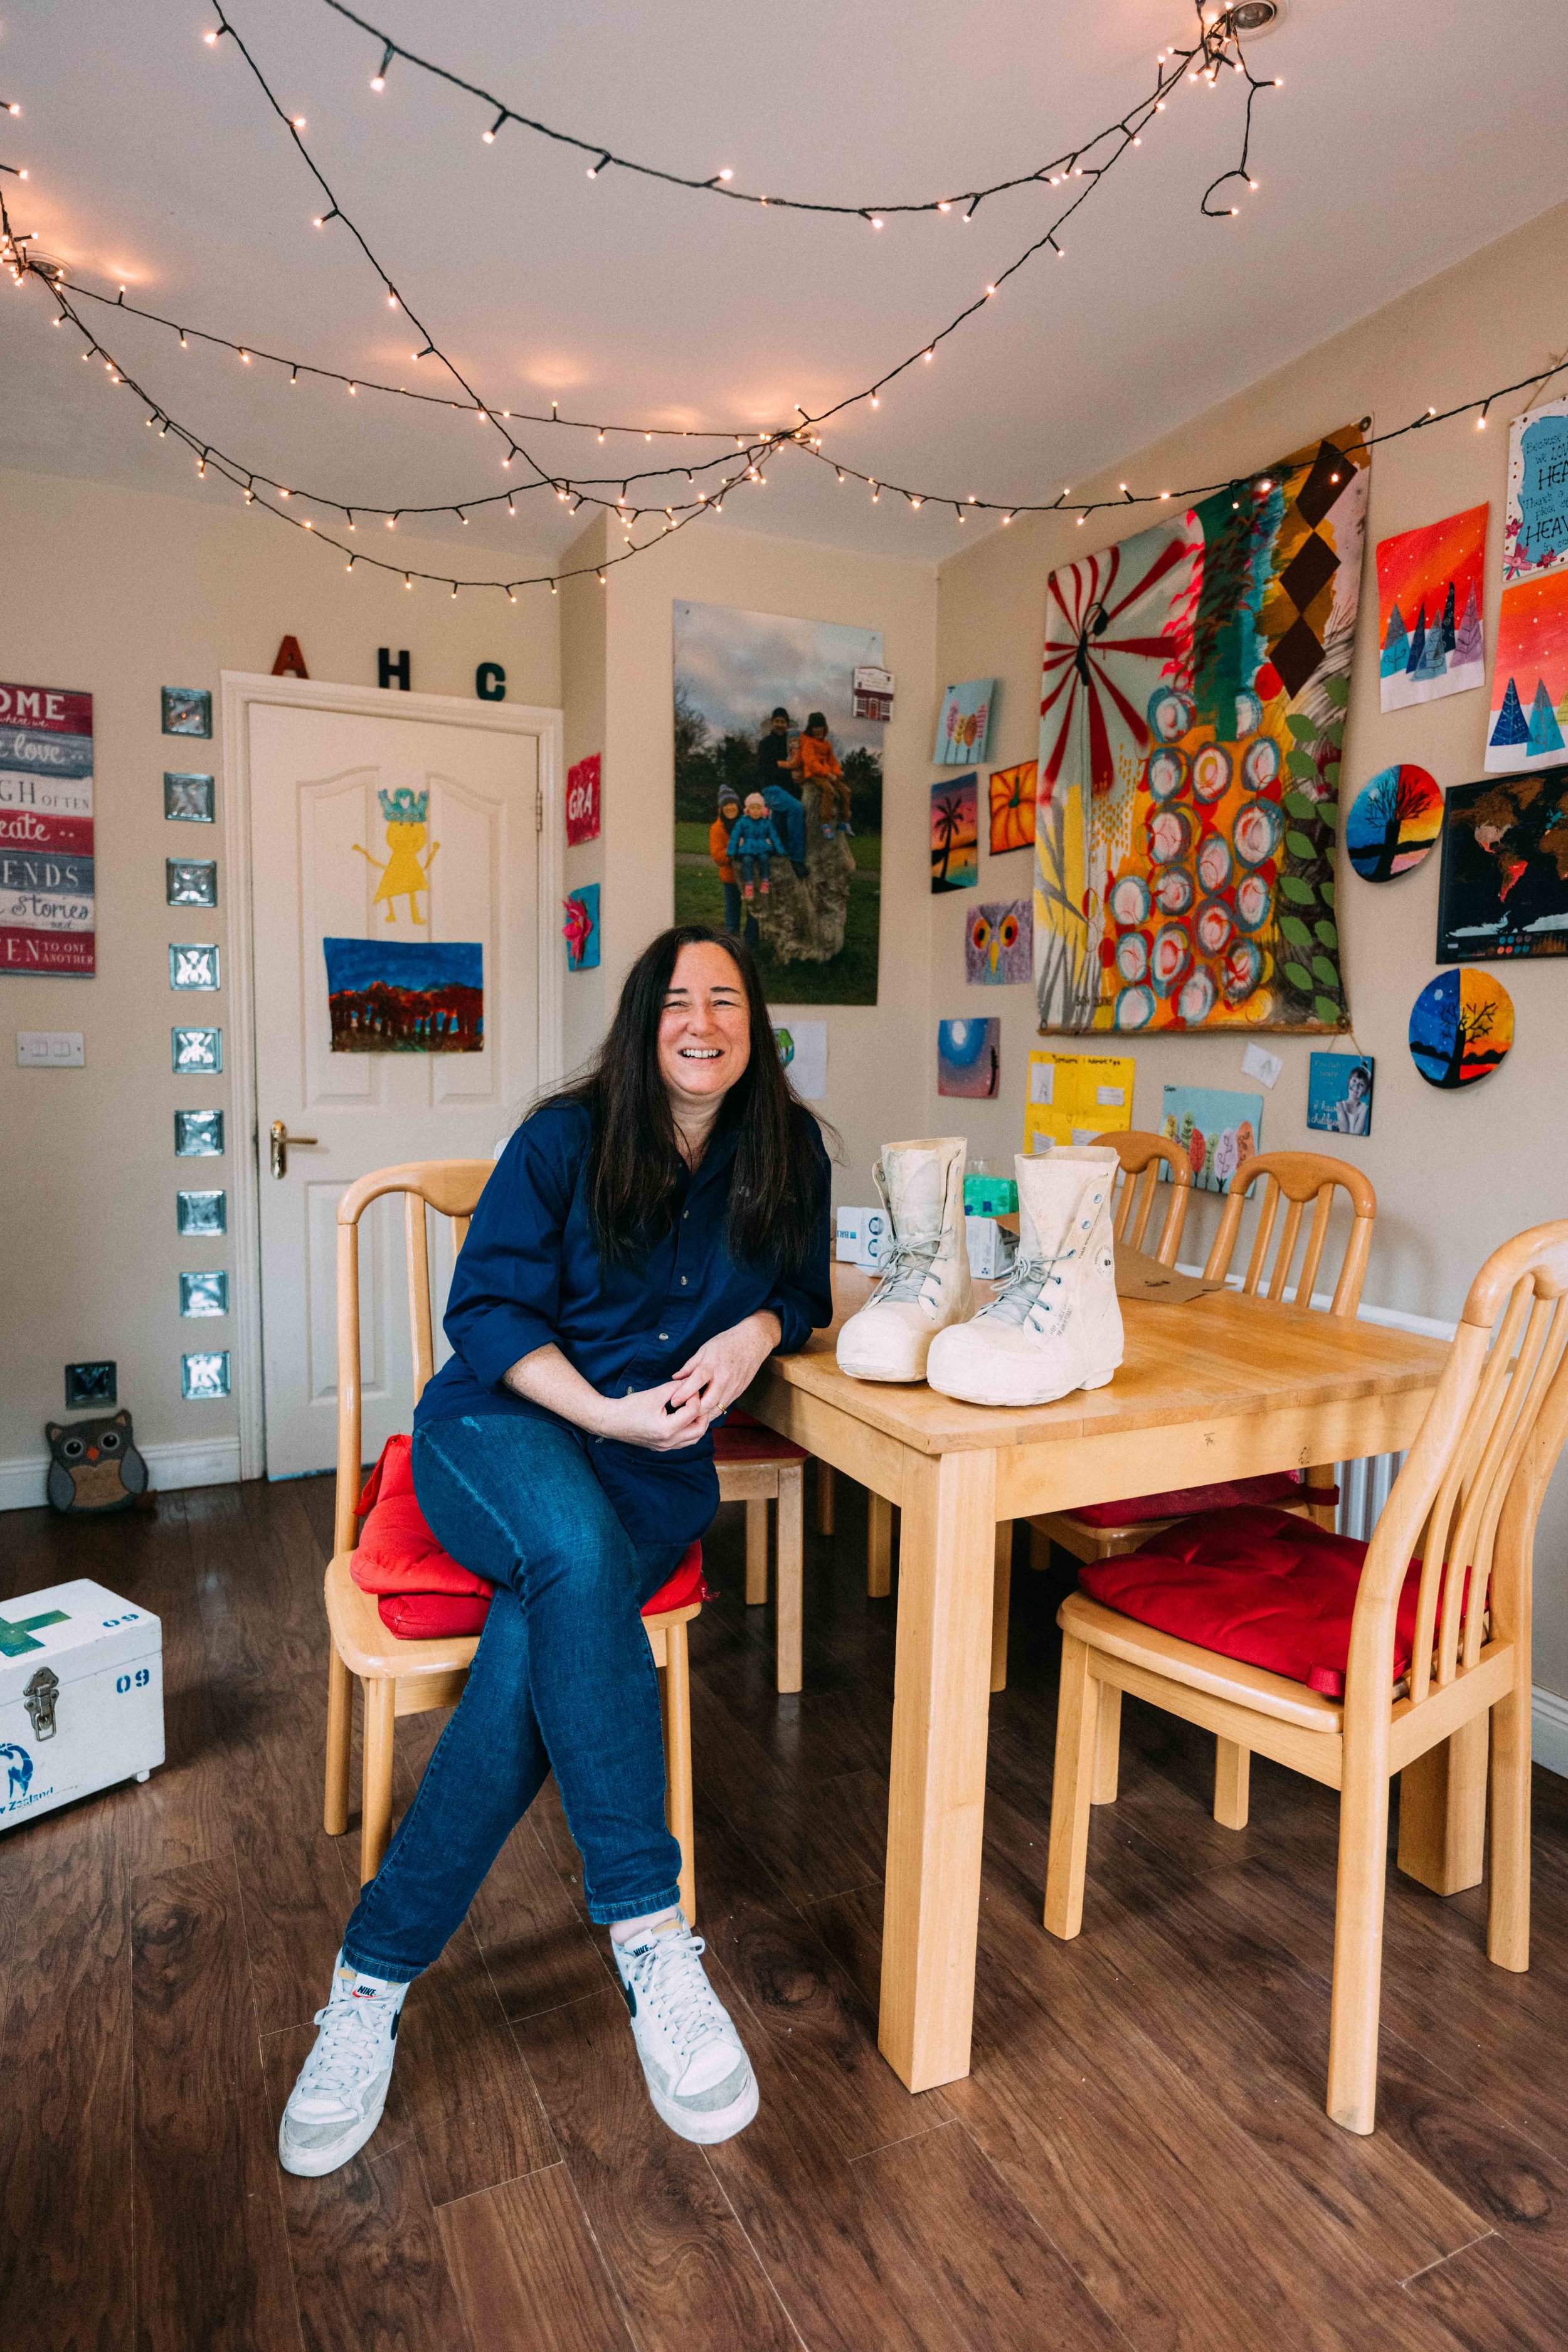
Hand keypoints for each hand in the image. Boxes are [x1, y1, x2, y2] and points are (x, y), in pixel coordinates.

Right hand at [603, 1383, 709, 1452]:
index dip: (695, 1397)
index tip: (692, 1388)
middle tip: (699, 1400)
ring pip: (693, 1439)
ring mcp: (665, 1447)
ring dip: (697, 1424)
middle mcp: (668, 1442)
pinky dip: (688, 1430)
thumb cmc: (630, 1406)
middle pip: (699, 1431)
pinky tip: (684, 1418)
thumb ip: (675, 1388)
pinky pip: (683, 1442)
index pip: (693, 1412)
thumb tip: (692, 1381)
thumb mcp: (654, 1394)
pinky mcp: (661, 1447)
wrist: (611, 1421)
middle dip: (703, 1414)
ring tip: (694, 1408)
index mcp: (667, 1429)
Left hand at [666, 1310, 781, 1432]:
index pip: (696, 1382)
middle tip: (681, 1412)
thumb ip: (690, 1366)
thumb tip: (675, 1377)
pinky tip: (704, 1411)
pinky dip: (713, 1411)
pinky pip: (723, 1406)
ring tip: (691, 1415)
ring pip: (716, 1409)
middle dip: (693, 1411)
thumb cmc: (726, 1343)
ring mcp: (733, 1387)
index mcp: (712, 1365)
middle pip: (707, 1403)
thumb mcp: (704, 1350)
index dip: (683, 1394)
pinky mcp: (738, 1392)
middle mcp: (723, 1378)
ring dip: (703, 1414)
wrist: (752, 1342)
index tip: (673, 1401)